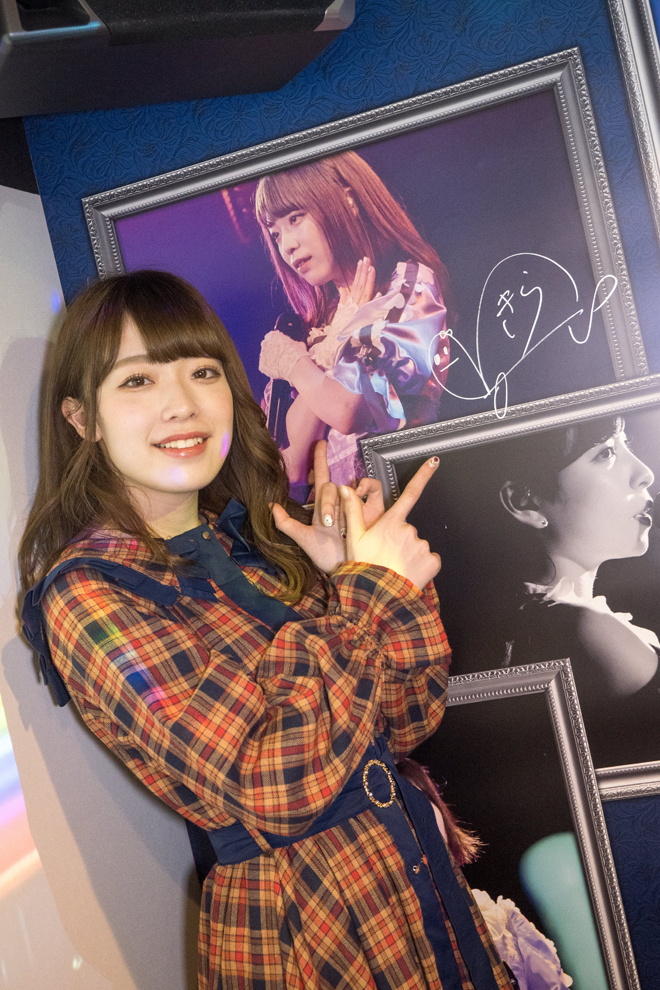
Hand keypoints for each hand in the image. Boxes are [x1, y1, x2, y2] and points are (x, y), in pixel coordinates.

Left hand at [259, 330, 307, 381]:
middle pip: (267, 346)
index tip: (281, 347)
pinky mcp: (262, 366)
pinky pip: (265, 367)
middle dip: (272, 351)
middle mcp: (265, 343)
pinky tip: (278, 370)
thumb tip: (295, 346)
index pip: (271, 337)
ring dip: (271, 360)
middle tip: (281, 356)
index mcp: (273, 335)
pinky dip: (270, 369)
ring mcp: (262, 355)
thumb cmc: (298, 355)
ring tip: (281, 364)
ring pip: (265, 357)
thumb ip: (292, 343)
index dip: (277, 343)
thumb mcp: (298, 344)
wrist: (296, 367)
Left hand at [271, 441, 384, 573]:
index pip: (320, 477)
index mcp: (323, 506)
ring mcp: (355, 503)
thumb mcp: (305, 540)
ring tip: (341, 521)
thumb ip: (286, 524)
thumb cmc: (327, 556)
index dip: (319, 459)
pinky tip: (360, 497)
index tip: (320, 442)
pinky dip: (366, 487)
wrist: (350, 568)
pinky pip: (371, 487)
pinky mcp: (373, 507)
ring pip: (348, 486)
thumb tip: (271, 506)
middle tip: (328, 523)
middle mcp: (339, 502)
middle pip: (330, 486)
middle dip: (327, 504)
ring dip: (342, 500)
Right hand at [334, 257, 378, 326]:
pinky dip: (373, 301)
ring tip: (371, 268)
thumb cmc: (339, 326)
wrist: (336, 341)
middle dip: (363, 272)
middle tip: (366, 259)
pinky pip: (368, 309)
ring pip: (364, 293)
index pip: (355, 284)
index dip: (359, 273)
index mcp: (349, 302)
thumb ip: (344, 299)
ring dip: (368, 281)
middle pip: (360, 286)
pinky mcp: (361, 319)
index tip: (362, 263)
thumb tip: (345, 288)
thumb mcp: (341, 310)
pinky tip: (378, 293)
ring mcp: (358, 311)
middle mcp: (354, 305)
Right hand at [340, 457, 440, 588]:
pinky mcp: (432, 561)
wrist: (377, 597)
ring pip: (417, 545)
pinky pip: (428, 560)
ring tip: (394, 568)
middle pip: (407, 529)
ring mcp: (422, 545)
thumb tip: (345, 488)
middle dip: (399, 540)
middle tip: (385, 556)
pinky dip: (421, 566)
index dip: (423, 475)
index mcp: (392, 521)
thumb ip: (352, 510)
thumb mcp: (354, 538)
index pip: (409, 493)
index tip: (434, 461)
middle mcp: (410, 529)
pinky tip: (408, 573)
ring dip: (408, 554)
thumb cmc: (363, 568)